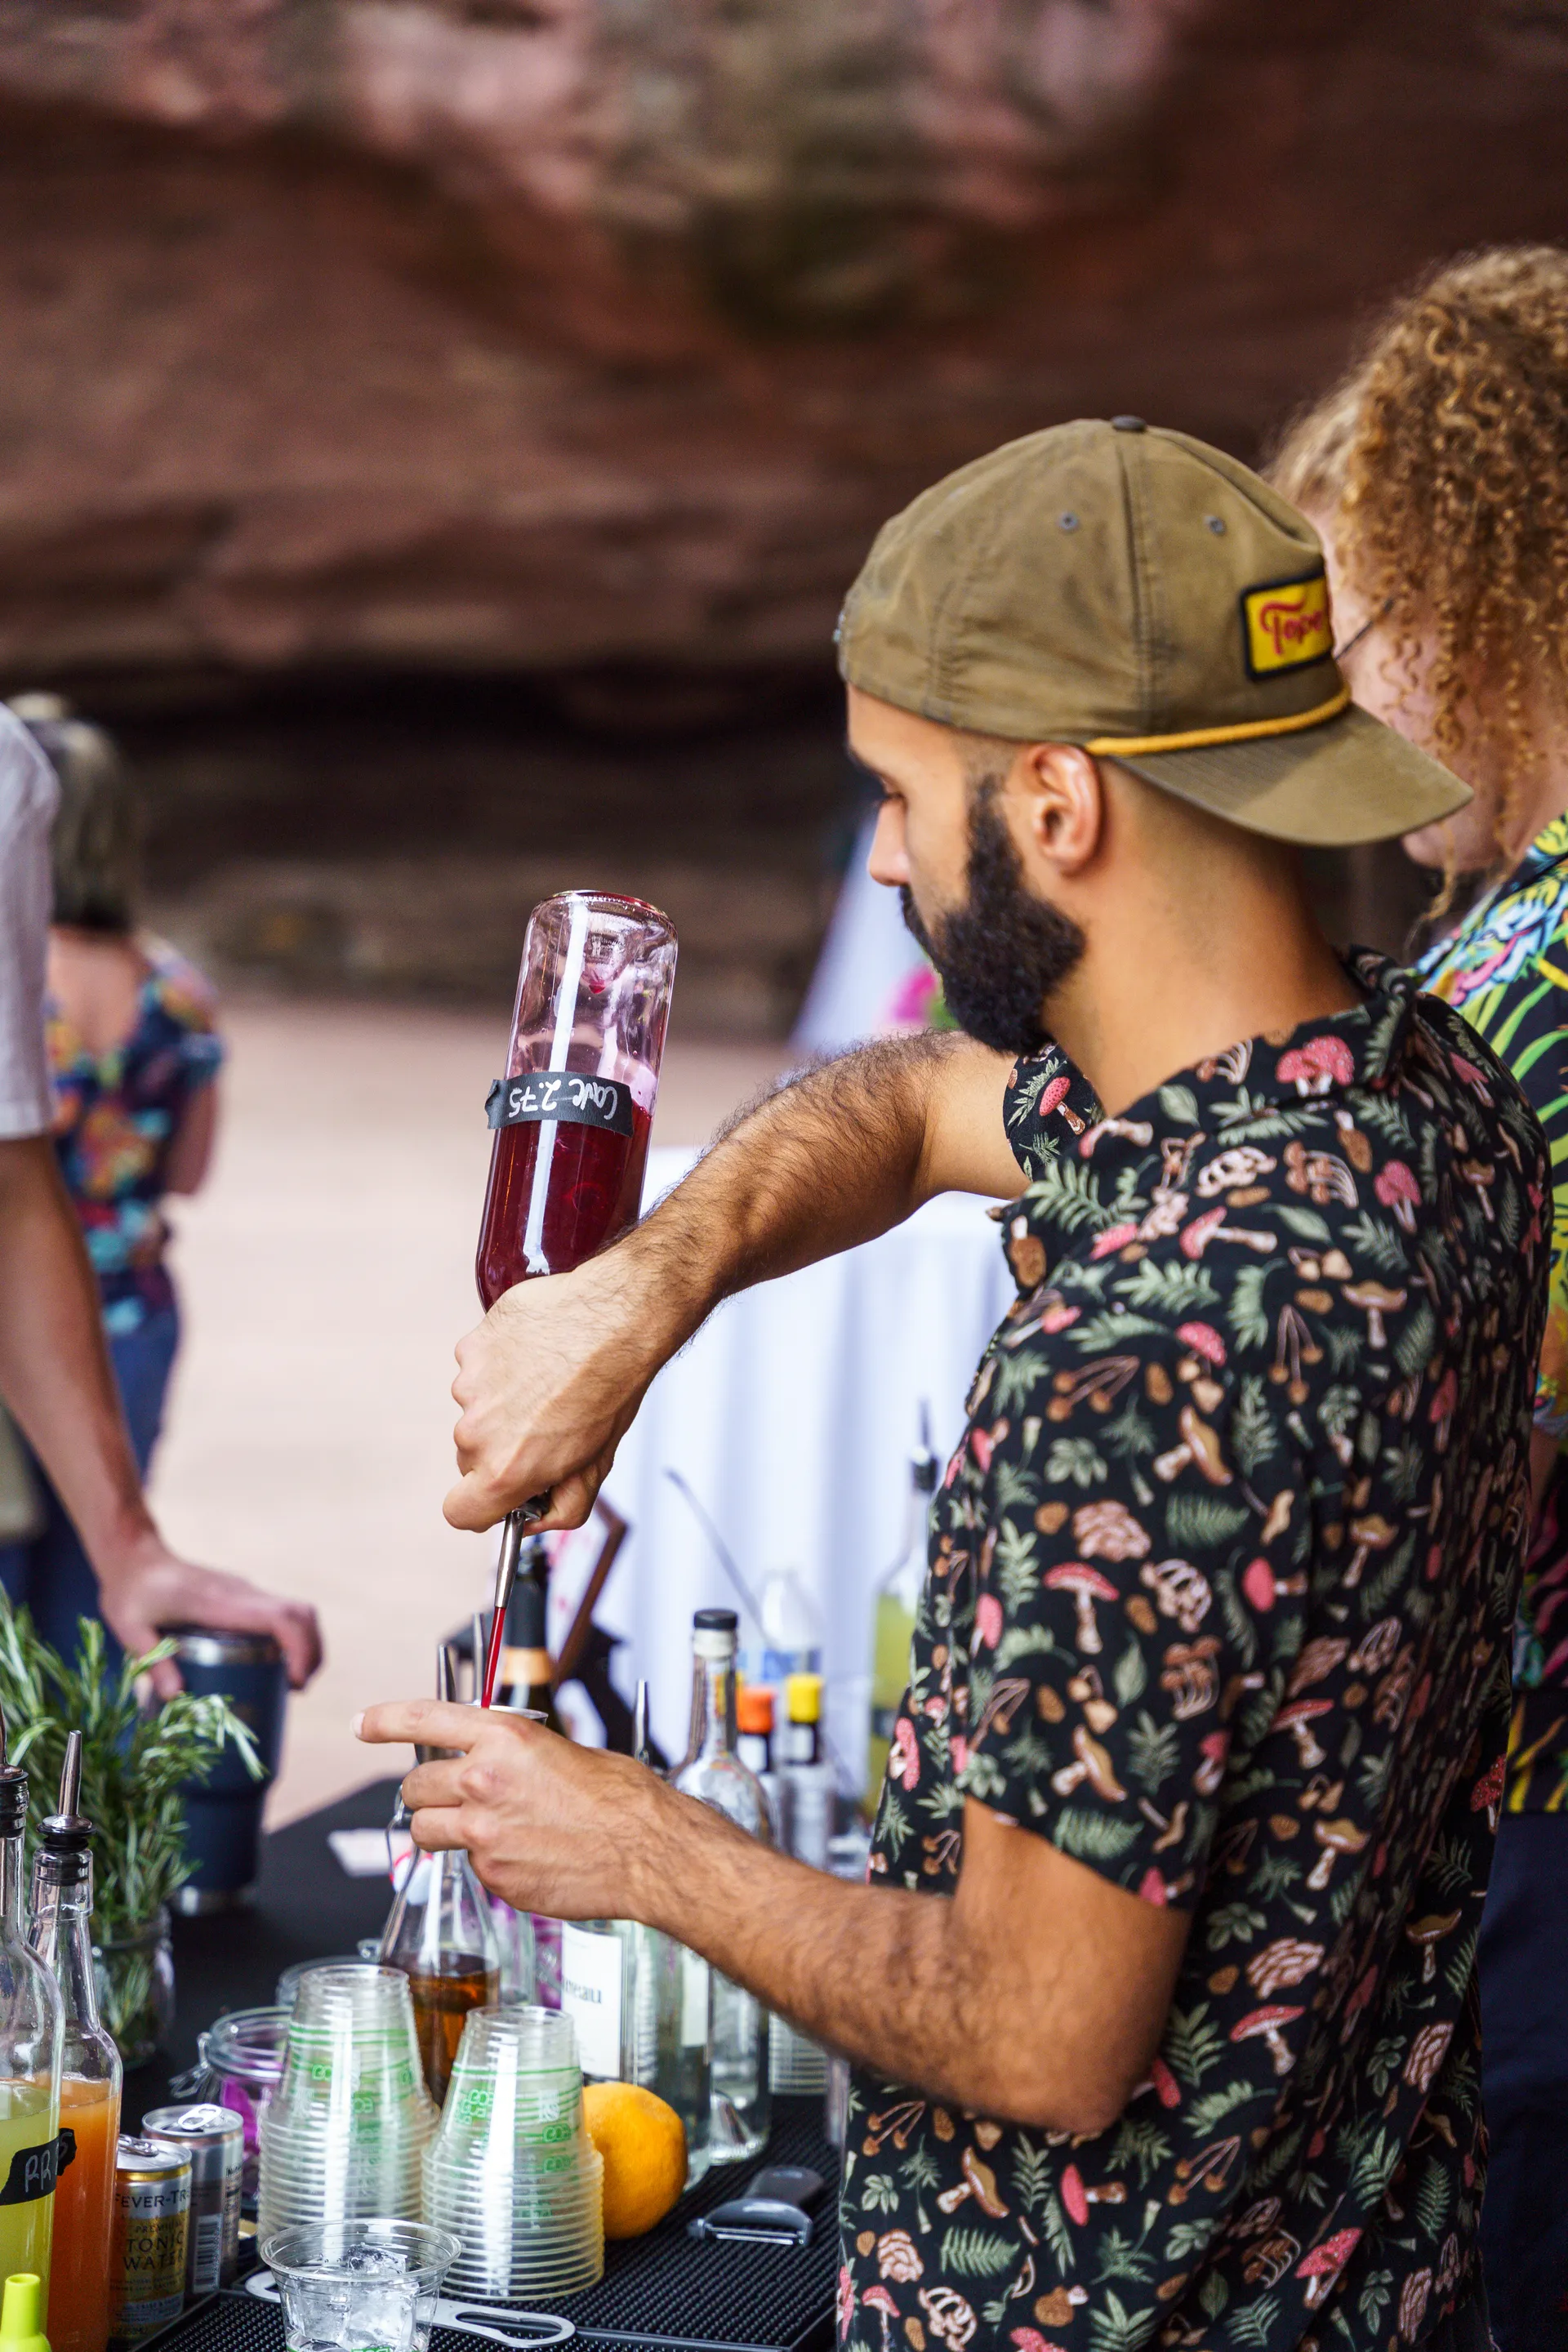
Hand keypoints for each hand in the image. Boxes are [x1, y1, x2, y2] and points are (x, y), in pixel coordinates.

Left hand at [98, 1533, 322, 1700]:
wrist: (134, 1556)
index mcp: (222, 1601)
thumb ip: (153, 1661)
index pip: (281, 1616)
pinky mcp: (243, 1598)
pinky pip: (282, 1615)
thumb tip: (177, 1696)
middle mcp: (243, 1594)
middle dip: (313, 1651)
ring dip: (306, 1644)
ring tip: (292, 1682)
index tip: (296, 1681)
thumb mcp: (131, 1628)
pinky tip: (273, 1666)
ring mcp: (246, 1594)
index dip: (301, 1647)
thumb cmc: (130, 1591)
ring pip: (297, 1612)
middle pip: (302, 1614)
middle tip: (297, 1688)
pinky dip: (292, 1638)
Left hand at [354, 1699, 674, 1917]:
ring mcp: (483, 1833)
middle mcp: (483, 1781)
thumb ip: (514, 1754)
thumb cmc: (621, 1798)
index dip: (383, 1720)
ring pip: (426, 1831)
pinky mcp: (492, 1875)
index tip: (362, 1724)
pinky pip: (468, 1865)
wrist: (647, 1850)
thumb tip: (492, 1761)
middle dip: (426, 1791)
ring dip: (442, 1828)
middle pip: (414, 1785)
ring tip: (482, 1829)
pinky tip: (524, 1855)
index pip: (422, 1719)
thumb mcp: (563, 1750)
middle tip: (450, 1796)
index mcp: (504, 1738)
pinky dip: (486, 1861)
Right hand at [445, 1249, 671, 1533]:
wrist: (617, 1317)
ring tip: (546, 1381)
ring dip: (501, 1402)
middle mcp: (477, 1432)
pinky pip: (477, 1368)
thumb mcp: (597, 1464)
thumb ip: (563, 1507)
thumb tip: (533, 1521)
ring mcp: (469, 1386)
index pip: (460, 1512)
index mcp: (505, 1470)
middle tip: (544, 1423)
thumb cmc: (611, 1390)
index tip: (502, 1492)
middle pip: (472, 1457)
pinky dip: (499, 1364)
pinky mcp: (471, 1347)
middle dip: (502, 1448)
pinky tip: (534, 1353)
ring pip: (475, 1409)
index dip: (482, 1506)